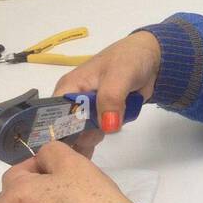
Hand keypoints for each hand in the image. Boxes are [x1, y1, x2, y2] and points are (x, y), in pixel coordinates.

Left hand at [0, 140, 134, 202]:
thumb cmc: (93, 200)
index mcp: (15, 195)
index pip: (16, 172)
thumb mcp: (74, 162)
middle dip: (31, 193)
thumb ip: (50, 151)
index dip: (38, 167)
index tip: (60, 173)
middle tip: (62, 194)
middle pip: (13, 200)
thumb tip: (42, 161)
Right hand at [52, 30, 161, 156]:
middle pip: (66, 129)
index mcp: (69, 87)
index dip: (57, 131)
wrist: (150, 59)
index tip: (72, 142)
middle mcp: (74, 100)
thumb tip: (107, 126)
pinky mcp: (102, 115)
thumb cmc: (129, 60)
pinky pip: (98, 133)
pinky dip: (104, 136)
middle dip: (80, 137)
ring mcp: (89, 109)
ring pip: (82, 133)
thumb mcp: (119, 76)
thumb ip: (111, 99)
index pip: (52, 113)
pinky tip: (110, 133)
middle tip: (98, 134)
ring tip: (110, 125)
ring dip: (94, 137)